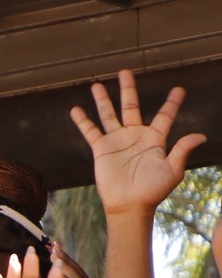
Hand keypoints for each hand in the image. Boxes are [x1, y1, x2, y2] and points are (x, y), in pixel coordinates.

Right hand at [72, 70, 206, 218]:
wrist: (129, 205)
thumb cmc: (153, 190)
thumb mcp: (173, 170)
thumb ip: (182, 150)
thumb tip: (201, 135)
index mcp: (155, 139)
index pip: (165, 115)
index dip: (172, 102)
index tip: (178, 89)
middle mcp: (135, 136)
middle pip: (131, 106)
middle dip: (129, 89)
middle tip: (126, 72)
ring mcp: (117, 141)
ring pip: (109, 114)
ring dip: (103, 100)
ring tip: (97, 85)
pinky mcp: (101, 149)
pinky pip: (90, 131)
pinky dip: (83, 121)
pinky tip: (76, 109)